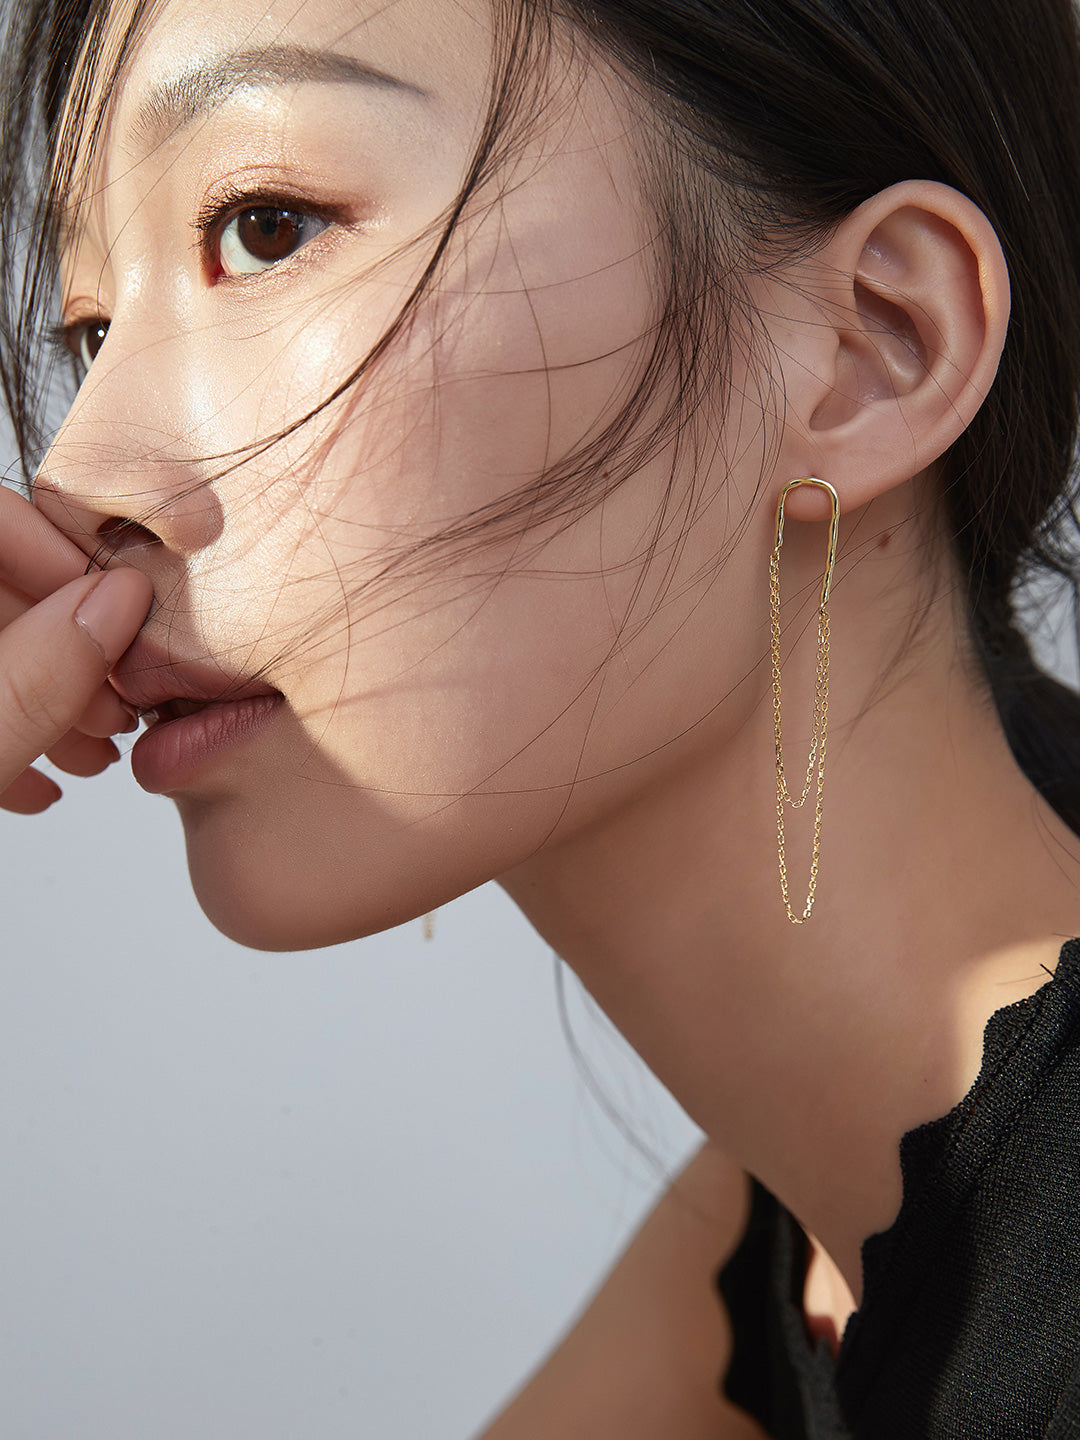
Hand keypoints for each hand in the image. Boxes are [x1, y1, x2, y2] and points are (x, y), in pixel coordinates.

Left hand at [0, 485, 152, 812]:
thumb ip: (34, 680)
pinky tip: (41, 780)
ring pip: (4, 647)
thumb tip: (121, 601)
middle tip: (116, 702)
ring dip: (58, 695)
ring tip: (94, 751)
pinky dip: (16, 730)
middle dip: (76, 642)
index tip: (119, 610)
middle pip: (8, 587)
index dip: (60, 550)